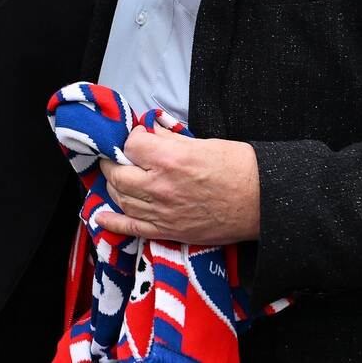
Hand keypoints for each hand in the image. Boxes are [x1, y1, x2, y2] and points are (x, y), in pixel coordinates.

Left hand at [95, 122, 260, 243]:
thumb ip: (170, 138)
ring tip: (117, 176)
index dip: (134, 138)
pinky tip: (100, 216)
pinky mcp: (169, 232)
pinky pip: (132, 227)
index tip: (141, 137)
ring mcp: (162, 212)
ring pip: (122, 198)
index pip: (132, 145)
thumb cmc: (238, 167)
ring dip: (114, 185)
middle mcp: (160, 187)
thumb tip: (151, 131)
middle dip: (114, 161)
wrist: (261, 201)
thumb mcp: (203, 142)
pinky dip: (113, 221)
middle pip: (119, 173)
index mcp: (170, 159)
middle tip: (120, 155)